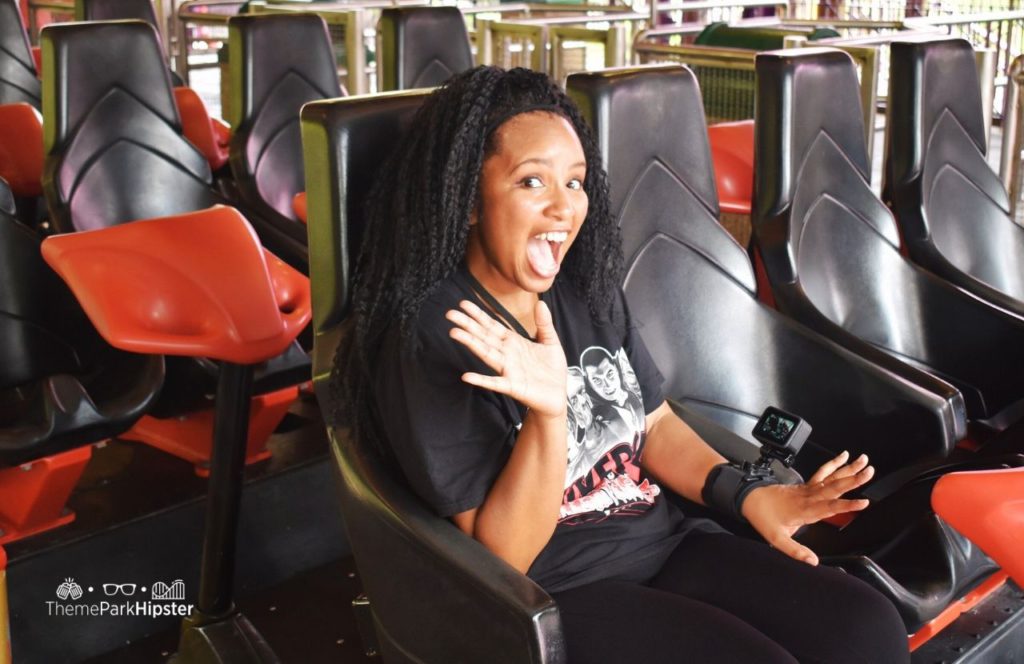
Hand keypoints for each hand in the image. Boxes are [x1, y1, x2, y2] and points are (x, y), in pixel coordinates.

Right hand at [447, 299, 566, 417]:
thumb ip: (544, 324)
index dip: (478, 315)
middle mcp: (507, 354)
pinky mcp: (514, 387)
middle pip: (484, 337)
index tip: (463, 304)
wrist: (558, 396)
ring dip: (471, 344)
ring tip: (455, 333)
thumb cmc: (552, 370)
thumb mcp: (551, 342)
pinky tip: (467, 376)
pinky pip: (495, 383)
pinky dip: (482, 380)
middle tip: (450, 314)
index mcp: (514, 342)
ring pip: (487, 354)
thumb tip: (541, 303)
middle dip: (468, 325)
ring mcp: (508, 370)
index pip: (492, 326)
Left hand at [740, 451, 872, 565]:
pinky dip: (834, 464)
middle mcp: (809, 497)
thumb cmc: (763, 517)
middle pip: (834, 487)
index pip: (829, 507)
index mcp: (805, 510)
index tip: (863, 502)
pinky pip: (823, 472)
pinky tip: (844, 457)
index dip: (847, 505)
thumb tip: (812, 561)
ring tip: (865, 461)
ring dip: (849, 469)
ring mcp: (808, 489)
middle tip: (870, 472)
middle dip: (854, 480)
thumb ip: (795, 551)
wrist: (750, 498)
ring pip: (831, 478)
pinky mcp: (806, 485)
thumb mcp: (776, 539)